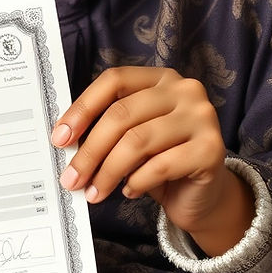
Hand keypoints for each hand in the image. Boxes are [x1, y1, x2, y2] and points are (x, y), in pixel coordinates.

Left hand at [50, 67, 253, 254]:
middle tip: (71, 177)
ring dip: (108, 172)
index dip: (82, 108)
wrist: (203, 195)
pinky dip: (136, 182)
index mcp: (160, 78)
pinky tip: (128, 192)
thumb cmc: (159, 159)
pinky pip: (160, 166)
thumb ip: (105, 128)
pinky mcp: (211, 150)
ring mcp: (202, 118)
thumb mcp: (131, 136)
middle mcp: (184, 90)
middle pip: (122, 114)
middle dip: (90, 150)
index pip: (114, 81)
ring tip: (94, 192)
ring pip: (137, 142)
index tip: (59, 137)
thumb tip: (64, 138)